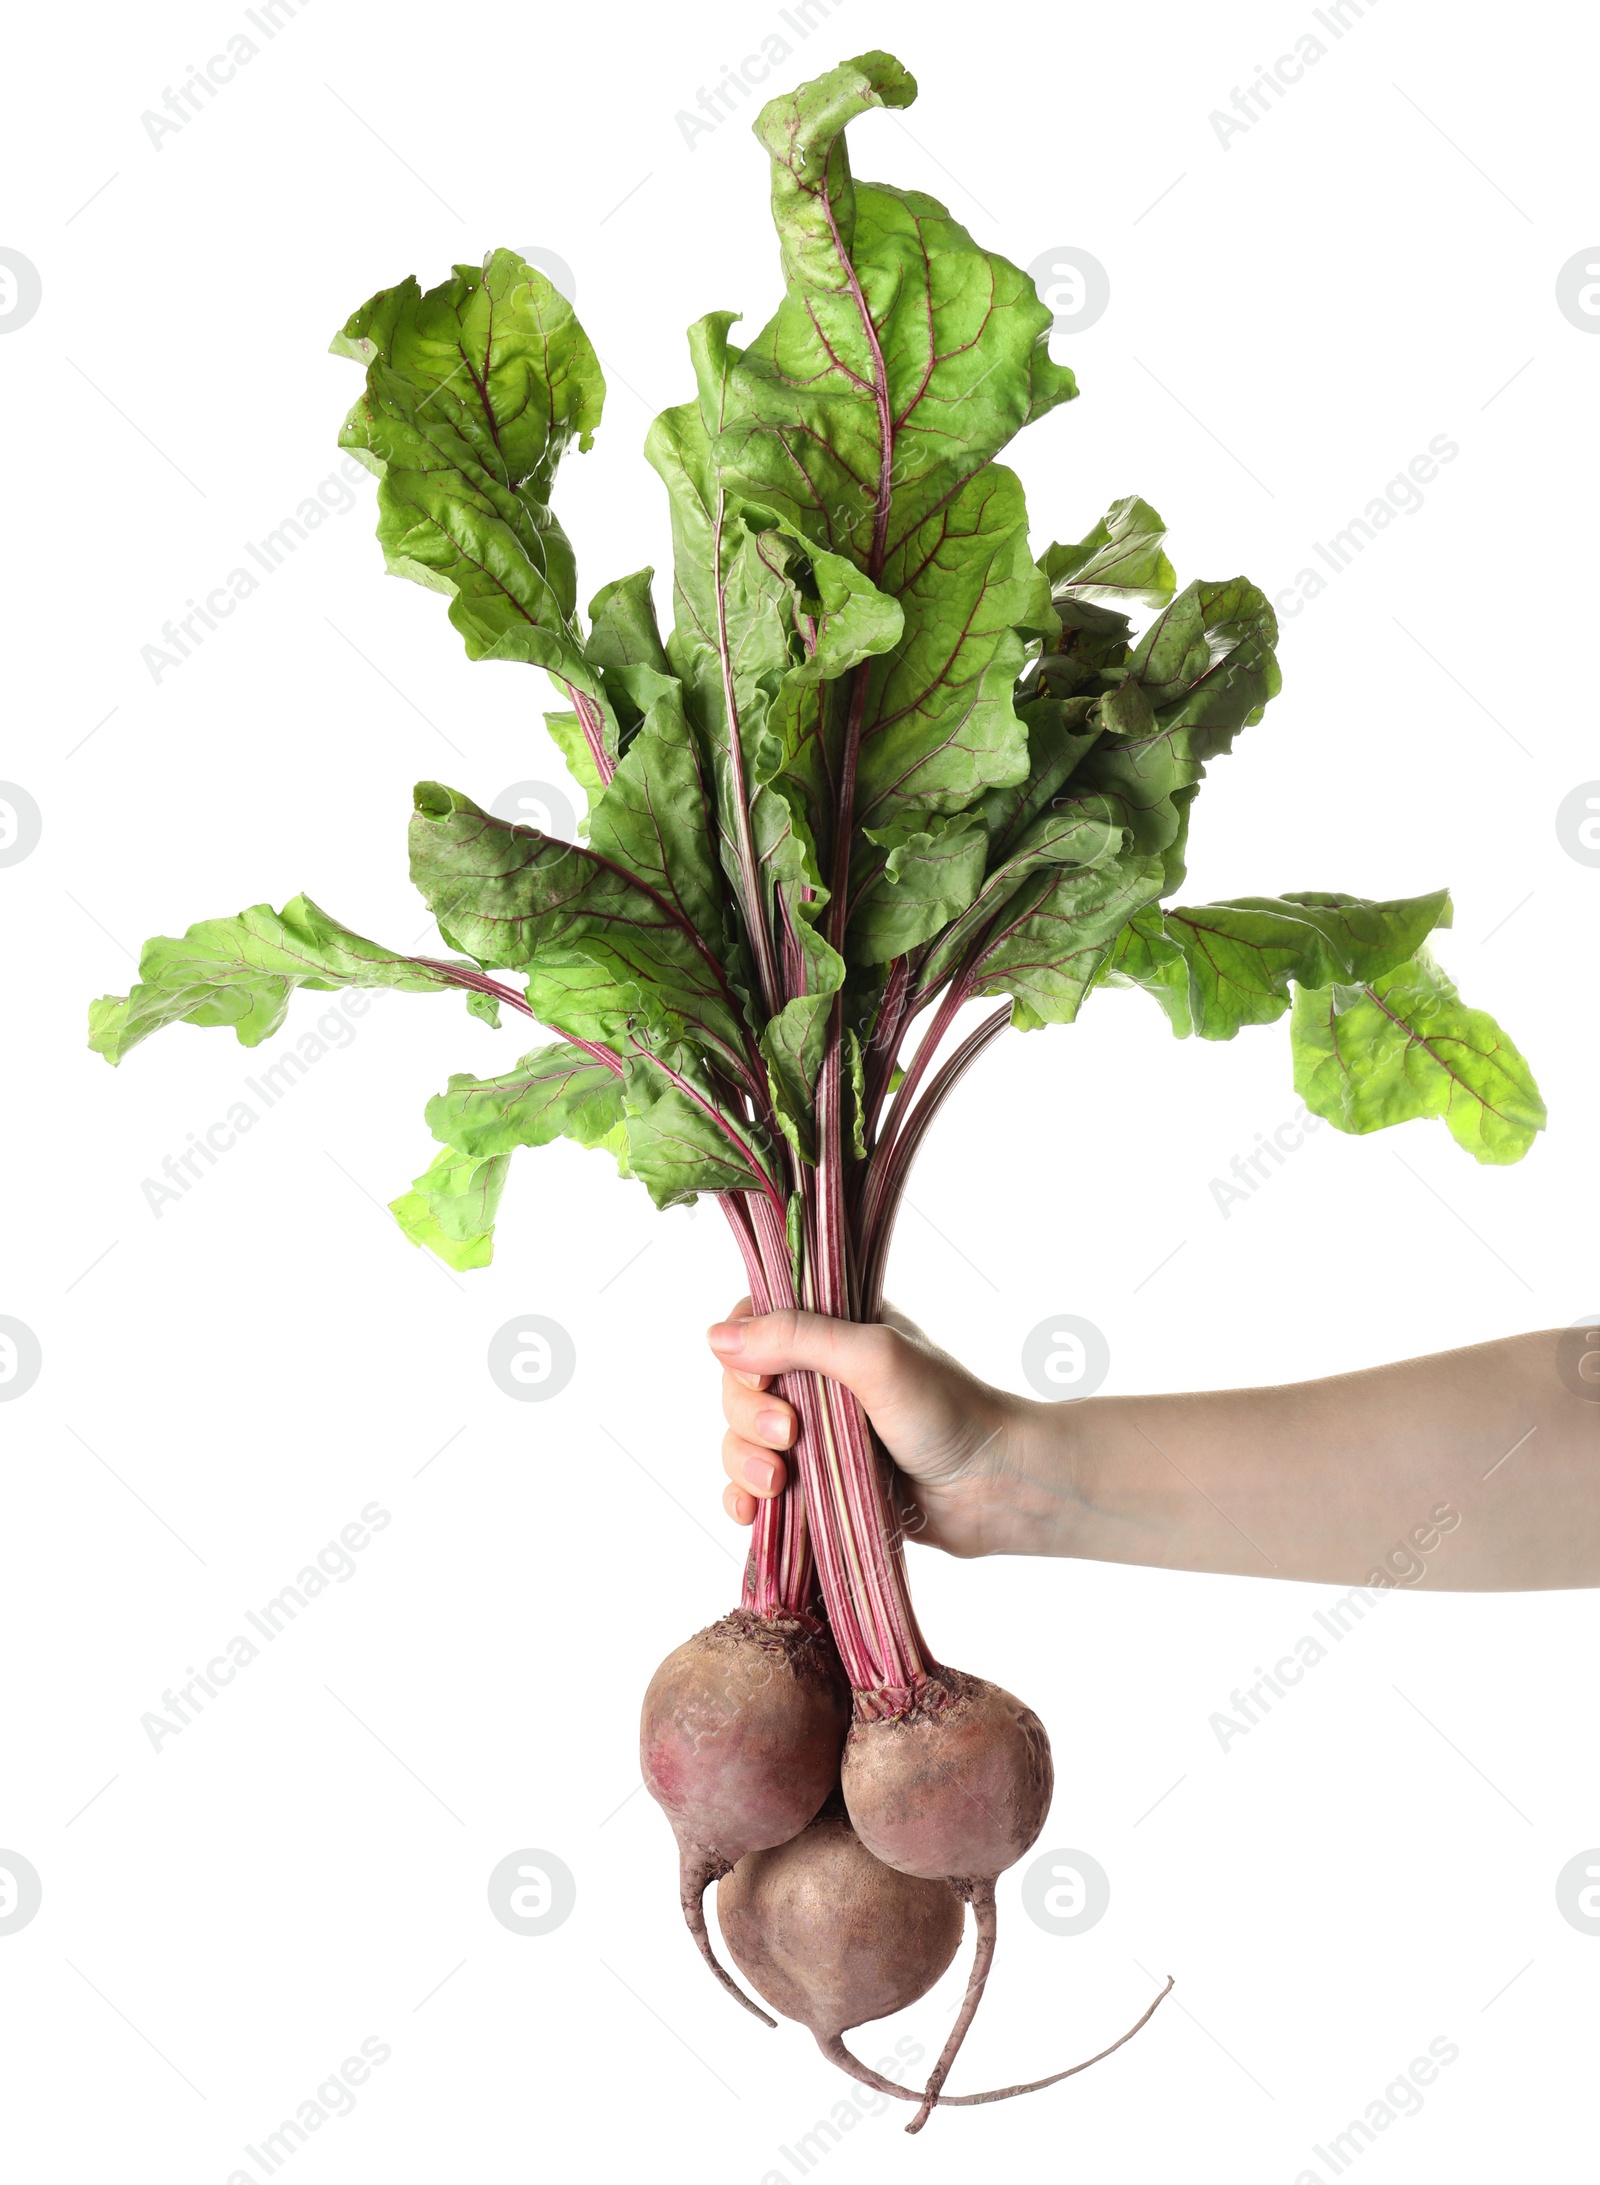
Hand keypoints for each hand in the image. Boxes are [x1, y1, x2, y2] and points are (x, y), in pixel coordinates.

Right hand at [708, 1301, 1061, 1559]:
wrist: (996, 1490)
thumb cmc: (949, 1411)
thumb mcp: (875, 1357)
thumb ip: (798, 1338)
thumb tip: (714, 1336)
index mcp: (833, 1328)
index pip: (754, 1324)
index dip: (742, 1354)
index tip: (764, 1382)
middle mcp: (819, 1377)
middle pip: (739, 1387)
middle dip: (748, 1418)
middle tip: (790, 1439)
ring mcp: (816, 1434)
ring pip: (741, 1440)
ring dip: (742, 1462)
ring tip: (778, 1484)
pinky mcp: (818, 1484)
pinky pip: (755, 1489)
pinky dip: (742, 1500)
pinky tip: (751, 1514)